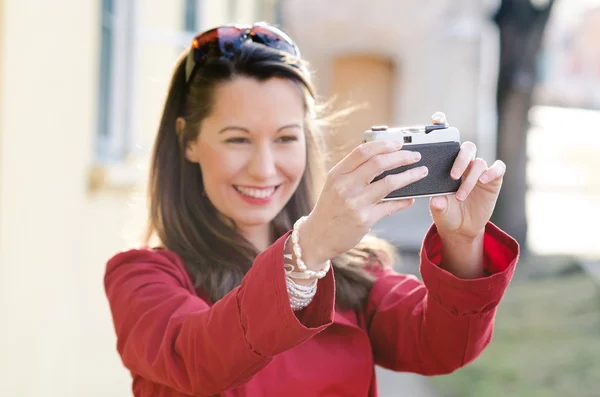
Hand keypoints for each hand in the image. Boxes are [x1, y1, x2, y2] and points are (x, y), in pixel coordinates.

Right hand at [299, 140, 427, 267]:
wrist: (318, 237)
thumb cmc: (330, 208)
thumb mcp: (334, 184)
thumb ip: (354, 171)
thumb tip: (383, 156)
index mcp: (337, 173)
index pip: (363, 151)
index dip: (384, 144)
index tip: (399, 143)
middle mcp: (345, 186)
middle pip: (379, 163)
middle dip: (402, 157)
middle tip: (415, 156)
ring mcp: (355, 203)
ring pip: (390, 183)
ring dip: (410, 176)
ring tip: (421, 172)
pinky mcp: (364, 220)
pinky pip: (391, 206)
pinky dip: (404, 200)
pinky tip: (411, 197)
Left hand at [428, 112, 505, 241]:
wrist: (461, 228)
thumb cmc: (446, 213)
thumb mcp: (438, 210)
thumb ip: (437, 205)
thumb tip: (438, 200)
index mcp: (446, 164)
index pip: (446, 141)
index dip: (442, 127)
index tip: (437, 119)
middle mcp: (464, 163)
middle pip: (466, 148)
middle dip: (460, 158)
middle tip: (452, 176)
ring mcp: (479, 170)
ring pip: (479, 162)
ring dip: (470, 179)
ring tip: (460, 196)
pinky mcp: (494, 179)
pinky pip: (497, 168)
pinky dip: (492, 171)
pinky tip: (484, 181)